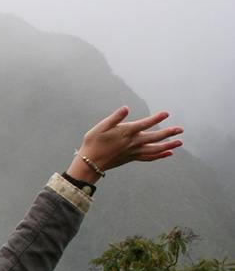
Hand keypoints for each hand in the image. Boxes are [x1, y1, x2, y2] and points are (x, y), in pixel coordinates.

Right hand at [69, 107, 183, 182]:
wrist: (90, 162)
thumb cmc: (93, 142)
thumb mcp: (100, 127)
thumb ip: (114, 118)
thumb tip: (126, 108)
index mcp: (126, 133)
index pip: (144, 124)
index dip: (156, 118)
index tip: (166, 113)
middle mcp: (132, 143)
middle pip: (154, 138)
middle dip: (168, 133)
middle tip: (181, 130)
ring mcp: (133, 152)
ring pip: (155, 149)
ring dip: (168, 145)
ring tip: (180, 142)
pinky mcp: (132, 158)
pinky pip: (149, 157)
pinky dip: (159, 155)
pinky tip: (168, 153)